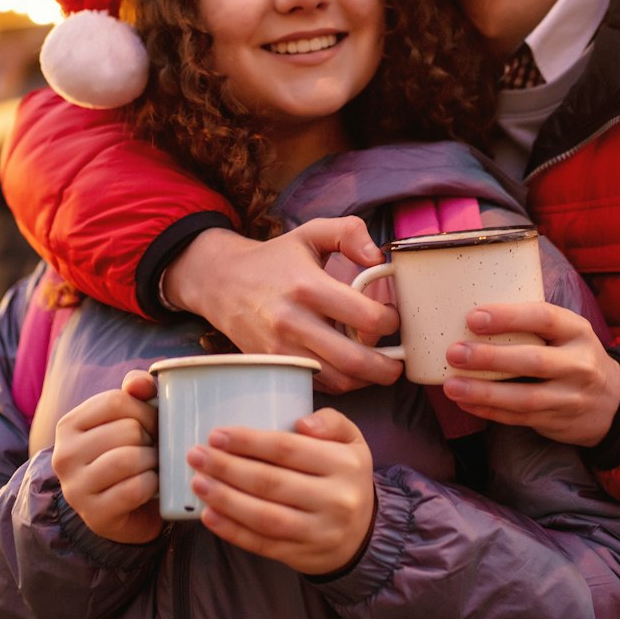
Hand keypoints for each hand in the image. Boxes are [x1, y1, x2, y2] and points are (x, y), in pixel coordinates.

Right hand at [51, 370, 161, 544]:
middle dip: (151, 439)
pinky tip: (150, 487)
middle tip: (151, 451)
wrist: (125, 512)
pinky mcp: (94, 515)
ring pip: (130, 459)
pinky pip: (135, 489)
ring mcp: (75, 488)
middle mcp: (64, 456)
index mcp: (68, 425)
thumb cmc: (127, 456)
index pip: (116, 401)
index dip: (146, 410)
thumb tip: (141, 383)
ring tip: (151, 467)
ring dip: (152, 463)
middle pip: (127, 430)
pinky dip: (153, 486)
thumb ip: (136, 393)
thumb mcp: (128, 420)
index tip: (152, 425)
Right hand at [166, 221, 400, 394]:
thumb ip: (349, 232)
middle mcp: (293, 322)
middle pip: (356, 361)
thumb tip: (378, 256)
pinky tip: (348, 369)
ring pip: (339, 381)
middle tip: (398, 361)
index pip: (366, 318)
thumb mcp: (310, 233)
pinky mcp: (274, 367)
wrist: (221, 283)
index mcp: (307, 286)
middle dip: (388, 367)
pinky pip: (318, 386)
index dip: (390, 322)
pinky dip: (340, 384)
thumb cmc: (274, 260)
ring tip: (377, 366)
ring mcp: (281, 350)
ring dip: (366, 380)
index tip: (392, 318)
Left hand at [187, 410, 376, 575]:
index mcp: (345, 465)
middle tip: (196, 456)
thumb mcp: (352, 442)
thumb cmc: (346, 478)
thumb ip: (331, 422)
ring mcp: (318, 532)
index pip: (288, 450)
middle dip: (227, 468)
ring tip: (198, 482)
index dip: (249, 442)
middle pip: (271, 482)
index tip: (217, 435)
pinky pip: (262, 544)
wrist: (364, 534)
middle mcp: (334, 500)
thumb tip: (302, 423)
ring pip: (264, 516)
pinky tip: (209, 515)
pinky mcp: (302, 555)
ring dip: (225, 499)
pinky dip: (232, 530)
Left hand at [440, 303, 619, 446]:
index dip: (508, 317)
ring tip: (451, 386)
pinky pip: (518, 418)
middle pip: (533, 361)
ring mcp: (570, 398)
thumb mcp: (568, 332)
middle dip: (491, 358)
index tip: (473, 317)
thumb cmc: (575, 357)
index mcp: (578, 331)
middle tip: (455, 353)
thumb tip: (474, 309)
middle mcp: (578, 365)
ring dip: (484, 393)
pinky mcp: (557, 422)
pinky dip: (489, 411)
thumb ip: (533, 322)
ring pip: (524, 398)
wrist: (614, 404)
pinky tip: (465, 403)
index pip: (545, 318)